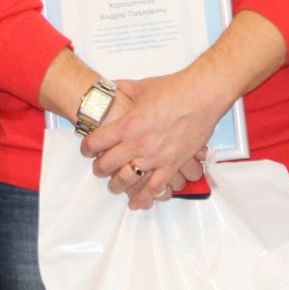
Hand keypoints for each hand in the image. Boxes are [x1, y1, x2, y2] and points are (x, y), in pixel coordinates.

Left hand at [81, 70, 222, 209]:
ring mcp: (154, 157)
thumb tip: (109, 89)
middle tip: (100, 168)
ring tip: (114, 186)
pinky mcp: (171, 165)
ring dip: (117, 185)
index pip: (95, 143)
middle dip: (99, 168)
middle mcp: (137, 144)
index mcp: (127, 124)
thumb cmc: (174, 89)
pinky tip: (136, 203)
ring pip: (127, 180)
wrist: (201, 96)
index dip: (87, 147)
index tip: (88, 149)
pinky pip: (154, 188)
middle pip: (107, 165)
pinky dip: (143, 198)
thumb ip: (121, 90)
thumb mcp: (140, 86)